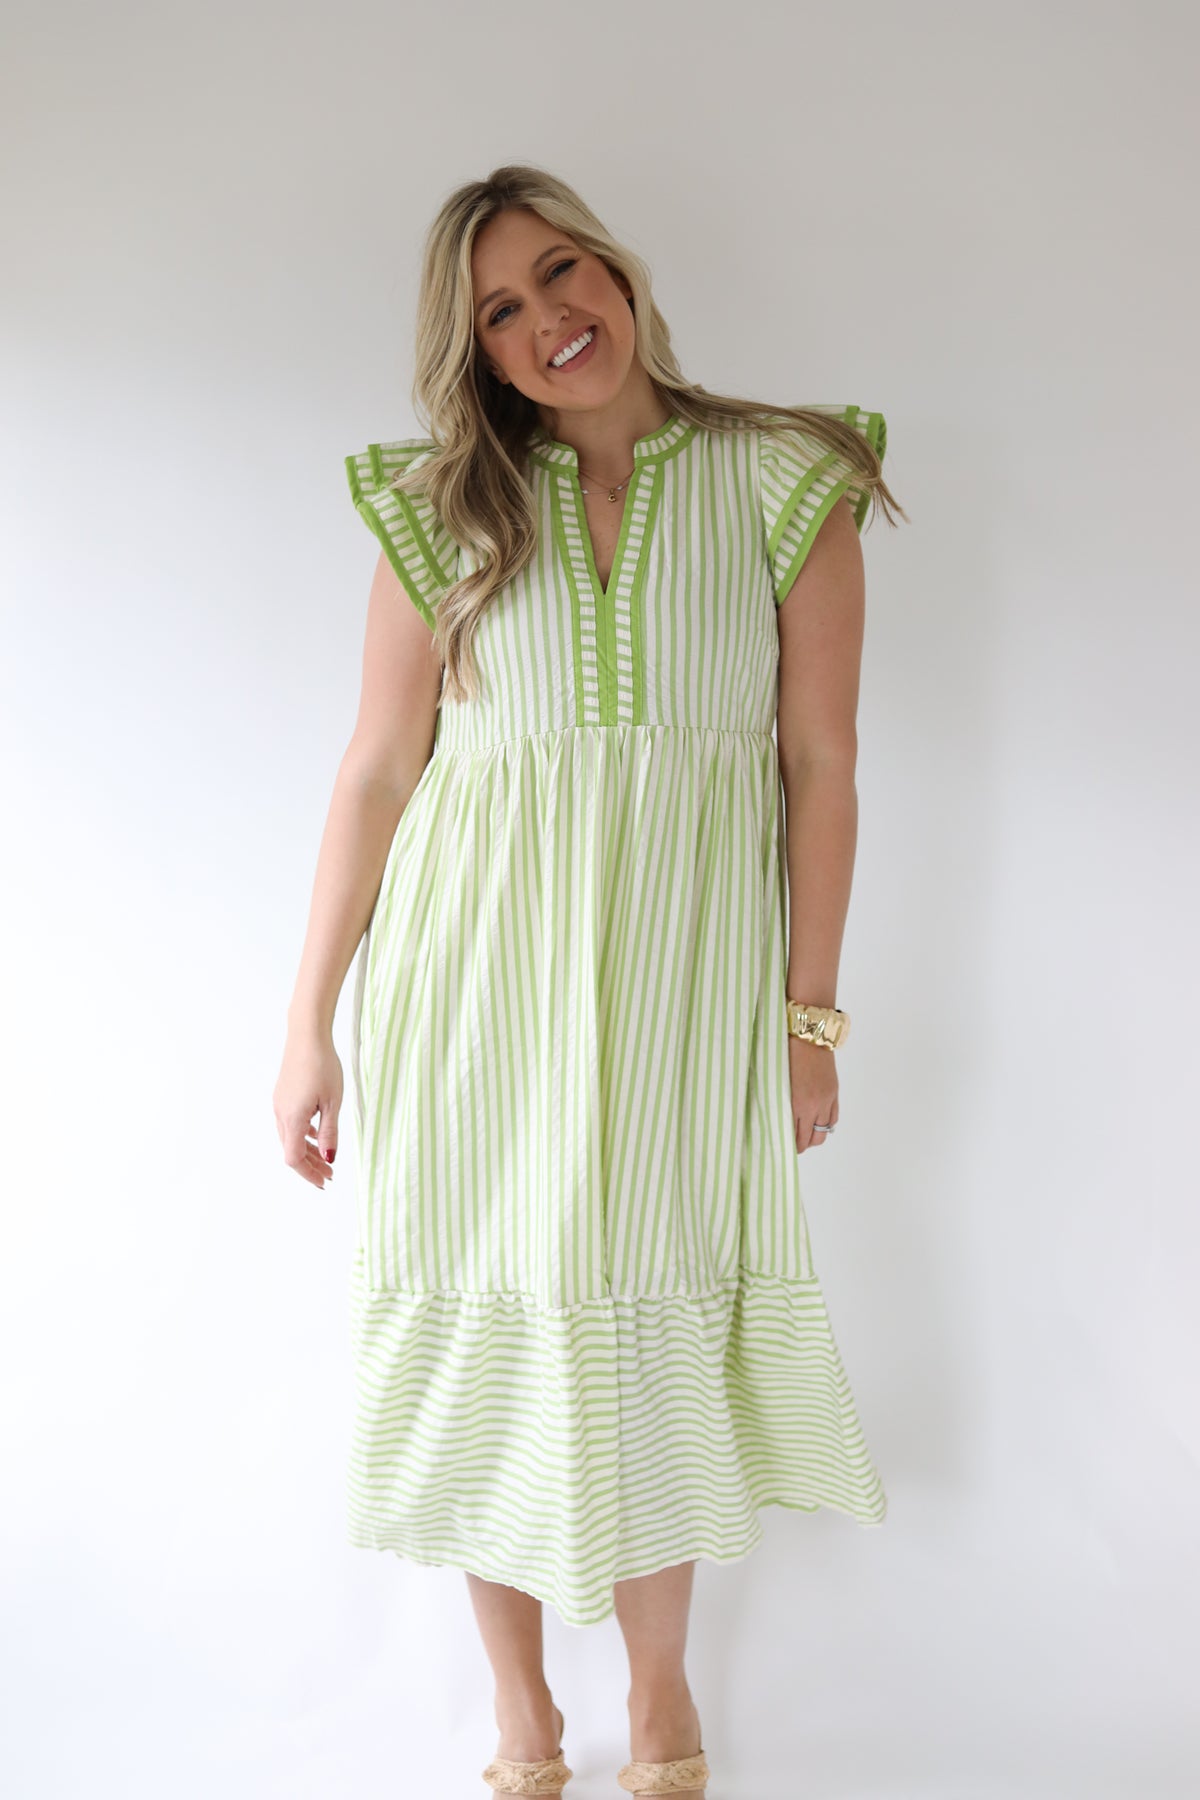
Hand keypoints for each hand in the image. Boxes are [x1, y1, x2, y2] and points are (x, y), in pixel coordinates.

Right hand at [273, 1030, 343, 1188]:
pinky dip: (303, 1134)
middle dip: (310, 1165)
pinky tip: (316, 1135)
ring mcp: (280, 1104)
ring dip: (307, 1150)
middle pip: (291, 1150)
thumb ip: (330, 1132)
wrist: (306, 1035)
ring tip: (326, 1158)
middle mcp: (281, 1114)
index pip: (294, 1158)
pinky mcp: (283, 1096)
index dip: (308, 1173)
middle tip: (330, 1176)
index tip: (324, 1181)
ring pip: (290, 1137)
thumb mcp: (333, 1102)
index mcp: (292, 1118)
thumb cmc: (322, 1065)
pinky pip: (290, 1123)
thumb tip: (329, 1159)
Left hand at [787, 1035, 838, 1153]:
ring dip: (814, 1136)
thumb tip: (776, 1118)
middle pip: (811, 1139)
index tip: (782, 1146)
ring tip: (803, 1133)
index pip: (796, 1137)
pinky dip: (825, 1124)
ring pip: (824, 1132)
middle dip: (801, 1145)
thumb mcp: (776, 1080)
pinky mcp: (834, 1092)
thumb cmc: (784, 1052)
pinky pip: (833, 1118)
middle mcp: (815, 1105)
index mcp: (798, 1103)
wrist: (808, 1033)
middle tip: (791, 1143)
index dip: (789, 1146)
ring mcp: (827, 1099)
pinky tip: (816, 1122)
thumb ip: (778, 1101)